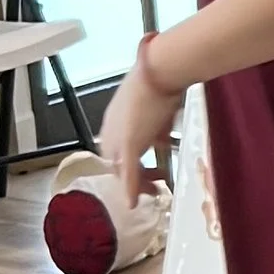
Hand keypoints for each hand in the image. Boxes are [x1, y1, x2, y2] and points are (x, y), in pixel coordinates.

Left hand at [98, 42, 183, 215]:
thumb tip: (160, 142)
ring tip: (153, 191)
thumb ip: (156, 129)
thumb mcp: (157, 110)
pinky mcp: (128, 142)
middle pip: (116, 164)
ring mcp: (118, 137)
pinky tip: (134, 202)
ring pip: (122, 170)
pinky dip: (131, 189)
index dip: (129, 164)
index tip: (147, 170)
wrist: (160, 71)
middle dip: (134, 178)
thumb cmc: (163, 82)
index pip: (116, 150)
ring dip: (137, 184)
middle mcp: (110, 130)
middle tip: (153, 186)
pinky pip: (129, 171)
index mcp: (114, 120)